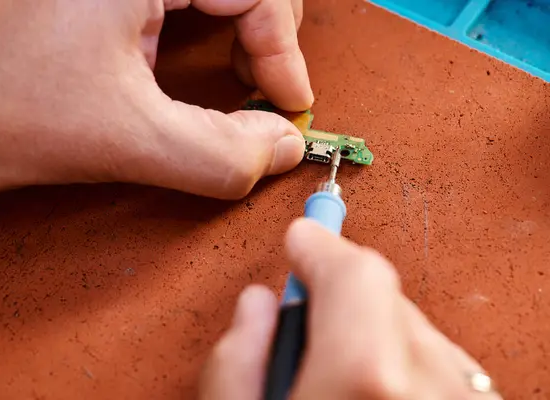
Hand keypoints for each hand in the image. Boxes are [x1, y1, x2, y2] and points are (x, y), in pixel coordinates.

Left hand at [0, 0, 311, 198]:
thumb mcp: (119, 139)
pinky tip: (191, 63)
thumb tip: (281, 147)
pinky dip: (201, 27)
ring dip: (240, 29)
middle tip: (267, 89)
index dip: (283, 50)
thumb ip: (218, 155)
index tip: (287, 104)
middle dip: (267, 35)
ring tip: (242, 79)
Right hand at [199, 218, 501, 398]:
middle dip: (345, 296)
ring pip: (420, 334)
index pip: (355, 272)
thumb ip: (236, 363)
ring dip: (378, 335)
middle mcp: (430, 388)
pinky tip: (377, 395)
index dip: (322, 246)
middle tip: (308, 320)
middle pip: (389, 297)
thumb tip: (257, 306)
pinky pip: (445, 372)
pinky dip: (409, 370)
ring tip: (340, 376)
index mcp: (365, 379)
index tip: (303, 237)